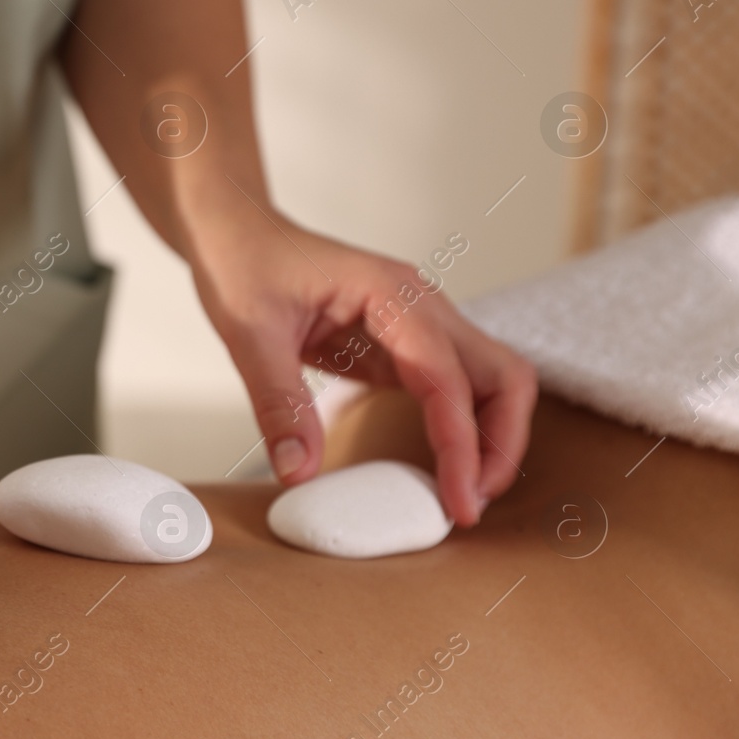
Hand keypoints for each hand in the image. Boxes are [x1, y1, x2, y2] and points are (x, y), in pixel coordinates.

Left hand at [189, 205, 535, 525]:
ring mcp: (418, 323)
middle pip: (503, 375)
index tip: (458, 501)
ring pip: (490, 381)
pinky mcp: (404, 344)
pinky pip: (452, 389)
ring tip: (462, 495)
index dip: (462, 444)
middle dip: (500, 443)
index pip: (449, 377)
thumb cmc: (244, 267)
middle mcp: (420, 305)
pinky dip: (459, 429)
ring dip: (489, 438)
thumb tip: (300, 473)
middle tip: (469, 505)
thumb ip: (278, 403)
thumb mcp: (248, 336)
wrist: (236, 234)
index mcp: (390, 294)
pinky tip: (439, 469)